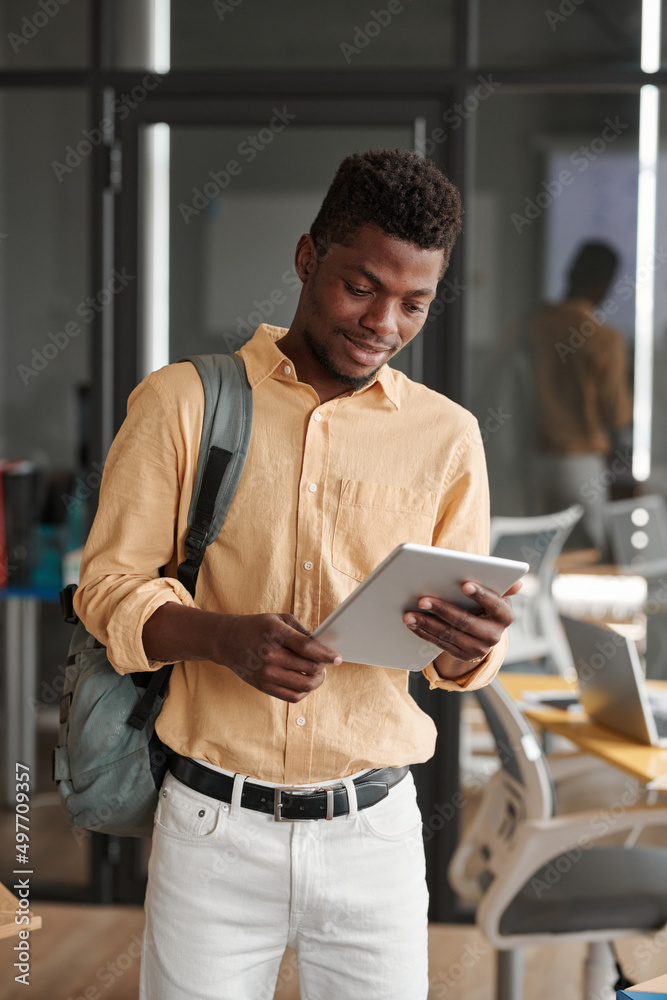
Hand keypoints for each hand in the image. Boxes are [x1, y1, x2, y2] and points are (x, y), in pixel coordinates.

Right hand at [216, 612, 341, 702]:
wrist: (227, 640)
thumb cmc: (256, 627)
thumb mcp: (278, 619)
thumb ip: (301, 630)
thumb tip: (322, 644)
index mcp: (276, 633)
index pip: (307, 647)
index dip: (326, 654)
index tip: (338, 658)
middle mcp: (270, 655)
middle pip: (309, 668)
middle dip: (322, 667)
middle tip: (324, 663)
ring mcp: (266, 673)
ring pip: (304, 685)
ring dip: (316, 681)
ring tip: (316, 673)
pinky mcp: (263, 686)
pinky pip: (292, 697)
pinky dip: (304, 692)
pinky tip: (304, 682)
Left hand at [402, 579, 520, 665]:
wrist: (483, 629)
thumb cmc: (486, 602)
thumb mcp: (496, 593)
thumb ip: (501, 585)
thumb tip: (518, 582)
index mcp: (505, 615)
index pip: (494, 604)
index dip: (480, 595)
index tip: (464, 584)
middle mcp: (494, 635)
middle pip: (465, 622)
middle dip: (442, 610)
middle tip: (421, 600)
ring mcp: (479, 649)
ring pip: (449, 635)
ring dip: (426, 624)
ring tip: (409, 614)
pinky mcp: (463, 656)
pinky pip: (441, 644)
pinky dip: (424, 633)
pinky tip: (412, 624)